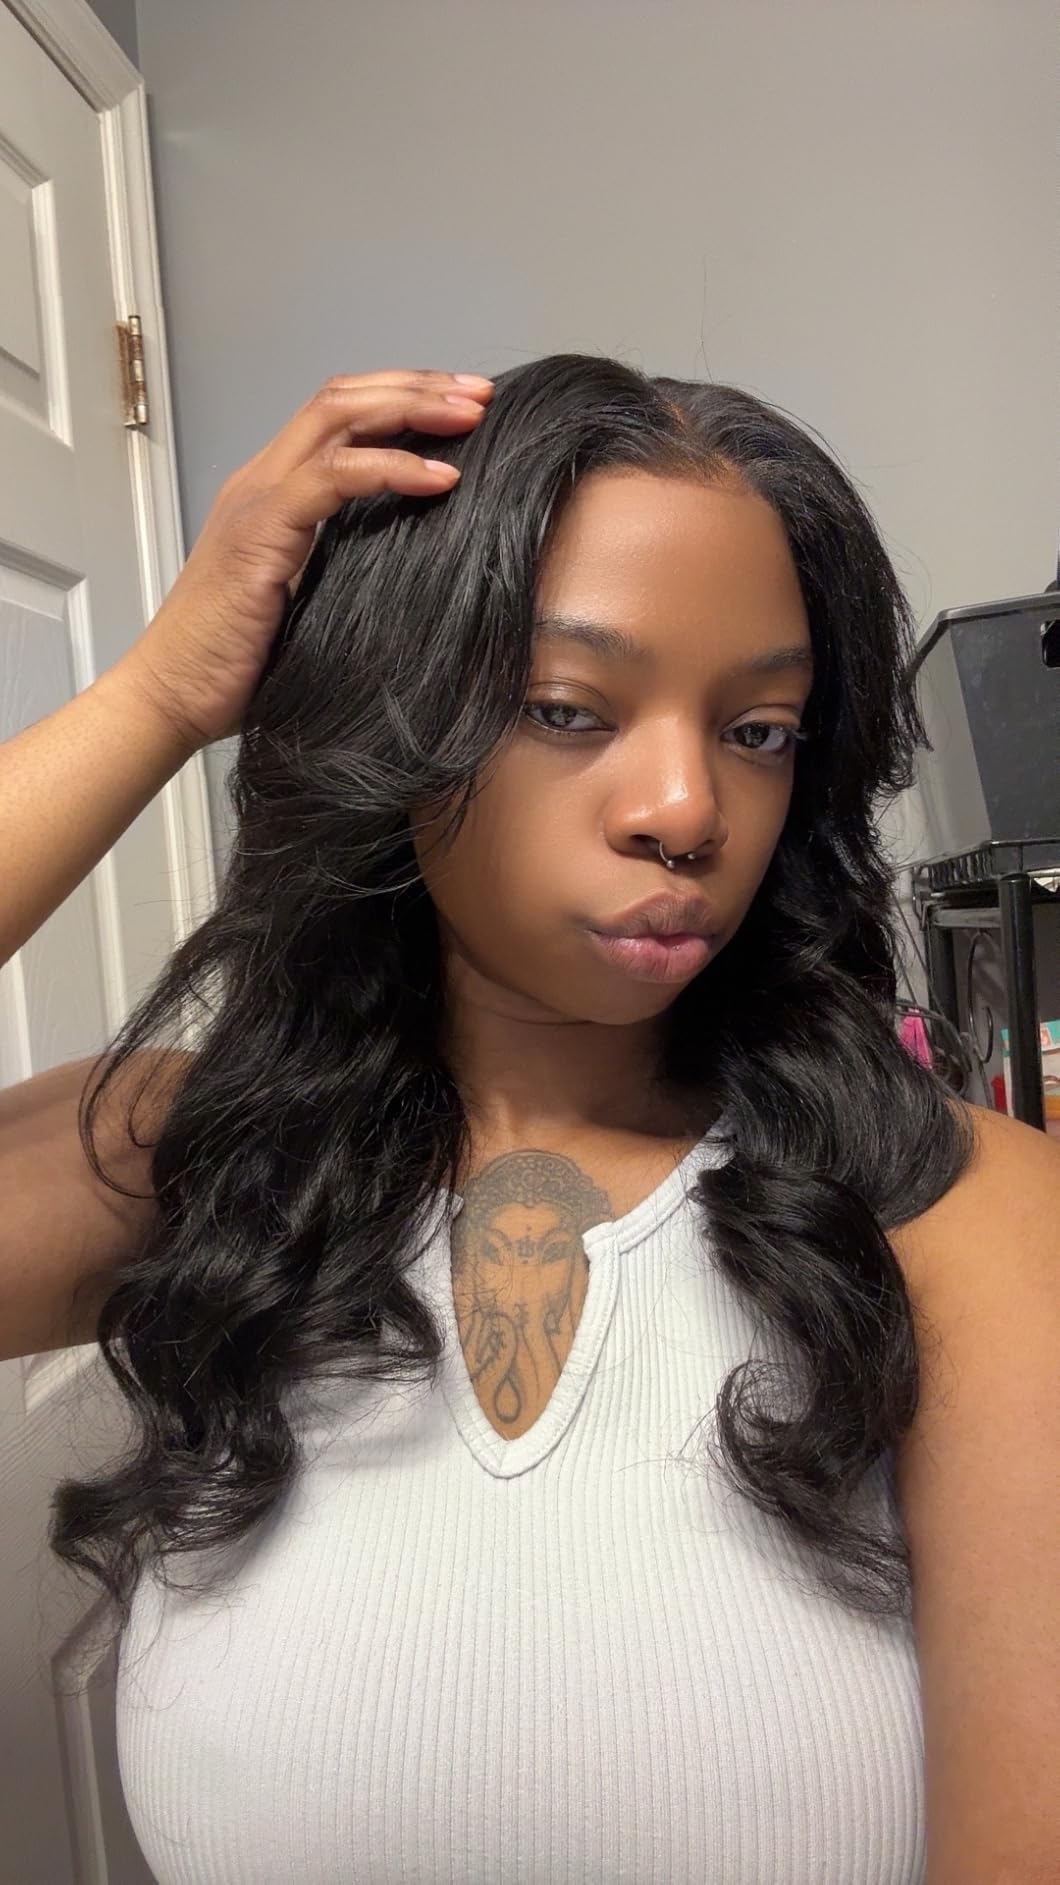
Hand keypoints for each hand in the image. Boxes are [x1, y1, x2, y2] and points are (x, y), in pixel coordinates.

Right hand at [116, 368, 492, 749]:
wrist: (173, 697)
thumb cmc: (238, 664)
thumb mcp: (310, 600)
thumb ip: (346, 565)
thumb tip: (415, 566)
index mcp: (274, 492)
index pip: (339, 414)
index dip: (403, 399)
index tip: (463, 409)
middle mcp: (262, 481)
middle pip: (343, 398)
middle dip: (418, 386)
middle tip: (480, 395)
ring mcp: (258, 500)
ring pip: (337, 416)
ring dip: (411, 407)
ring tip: (470, 415)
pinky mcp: (260, 531)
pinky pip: (332, 475)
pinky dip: (392, 468)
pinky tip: (440, 478)